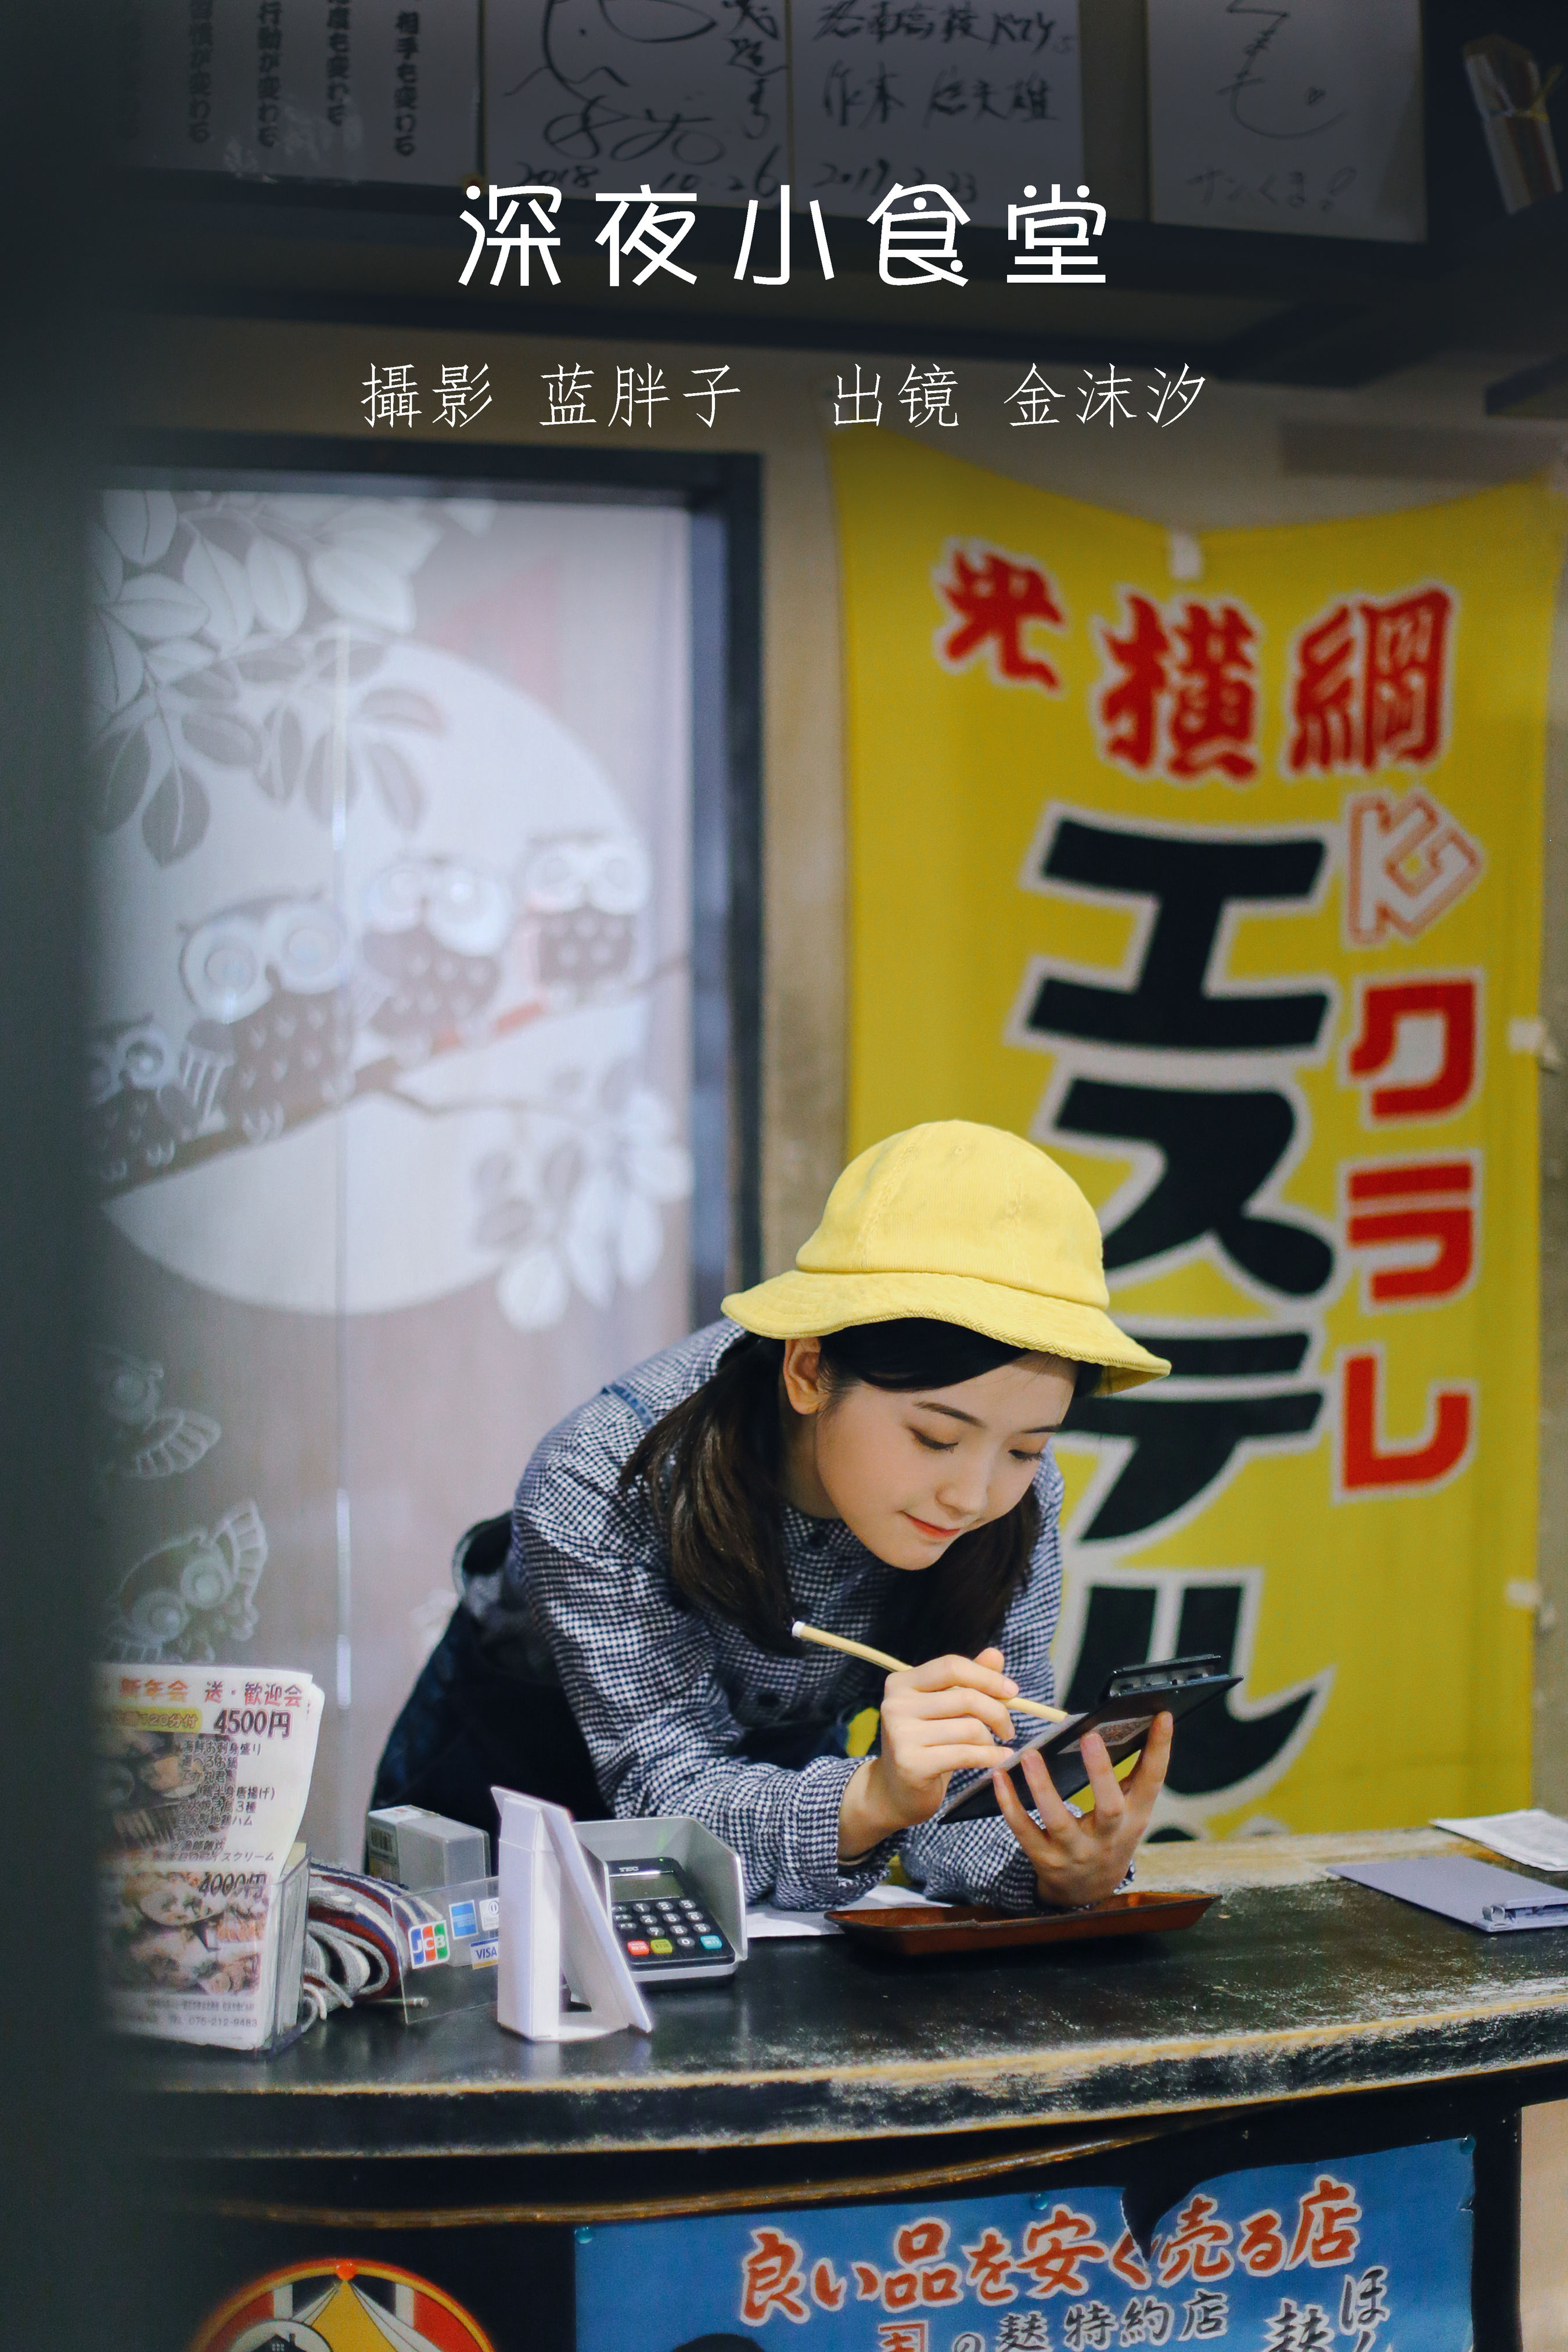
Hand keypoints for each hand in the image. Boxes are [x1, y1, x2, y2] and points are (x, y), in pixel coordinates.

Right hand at [838, 1646, 1017, 1860]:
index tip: (1012, 1691)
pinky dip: (990, 1757)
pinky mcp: (912, 1763)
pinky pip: (966, 1754)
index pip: (951, 1666)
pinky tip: (1000, 1759)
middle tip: (1008, 1729)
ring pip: (969, 1728)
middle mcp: (896, 1704)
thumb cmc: (925, 1744)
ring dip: (991, 1739)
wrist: (895, 1791)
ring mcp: (901, 1734)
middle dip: (997, 1712)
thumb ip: (968, 1681)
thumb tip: (996, 1655)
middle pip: (965, 1697)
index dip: (986, 1676)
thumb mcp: (943, 1708)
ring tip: (994, 1747)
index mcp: (901, 1683)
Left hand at [991, 1713, 1172, 1908]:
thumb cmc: (1109, 1835)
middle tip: (1090, 1736)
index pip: (1152, 1781)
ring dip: (1043, 1787)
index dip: (1159, 1750)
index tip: (1162, 1715)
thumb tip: (1132, 1722)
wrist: (1088, 1890)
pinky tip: (999, 1777)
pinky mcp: (1045, 1859)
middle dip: (1100, 1772)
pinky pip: (1024, 1831)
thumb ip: (1131, 1774)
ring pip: (1059, 1821)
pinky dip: (1010, 1804)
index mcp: (1134, 1817)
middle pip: (1110, 1807)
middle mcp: (1108, 1837)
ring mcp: (1076, 1851)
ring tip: (1030, 1754)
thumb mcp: (1130, 1811)